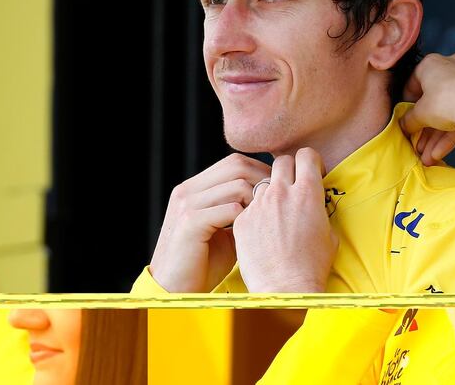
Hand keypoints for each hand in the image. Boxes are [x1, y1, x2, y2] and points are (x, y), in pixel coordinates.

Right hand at [149, 153, 270, 292]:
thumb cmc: (204, 262)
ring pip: (237, 186)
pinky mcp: (190, 223)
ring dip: (257, 201)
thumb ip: (240, 208)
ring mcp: (187, 205)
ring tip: (265, 219)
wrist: (176, 291)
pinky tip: (252, 231)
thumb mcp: (223, 228)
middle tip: (278, 200)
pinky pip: (230, 208)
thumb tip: (272, 194)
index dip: (260, 170)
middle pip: (236, 166)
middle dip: (263, 180)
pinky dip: (247, 217)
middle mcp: (187, 191)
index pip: (233, 162)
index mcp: (193, 188)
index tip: (278, 188)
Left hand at [233, 148, 338, 291]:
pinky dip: (256, 215)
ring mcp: (259, 205)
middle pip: (281, 161)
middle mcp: (282, 193)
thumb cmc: (312, 266)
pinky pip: (249, 207)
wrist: (285, 288)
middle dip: (288, 170)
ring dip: (271, 193)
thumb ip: (320, 210)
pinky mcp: (243, 220)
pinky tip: (262, 232)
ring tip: (275, 215)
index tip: (311, 173)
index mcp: (308, 192)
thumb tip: (316, 204)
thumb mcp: (329, 234)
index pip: (306, 155)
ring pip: (263, 184)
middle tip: (291, 187)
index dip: (310, 162)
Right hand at [401, 53, 454, 187]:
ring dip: (437, 135)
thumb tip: (405, 124)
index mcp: (433, 64)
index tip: (407, 117)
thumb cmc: (448, 103)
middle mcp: (453, 66)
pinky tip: (441, 152)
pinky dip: (452, 132)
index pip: (415, 81)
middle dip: (426, 126)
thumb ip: (409, 119)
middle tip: (418, 142)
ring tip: (428, 155)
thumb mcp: (420, 114)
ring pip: (450, 110)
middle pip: (434, 100)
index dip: (408, 102)